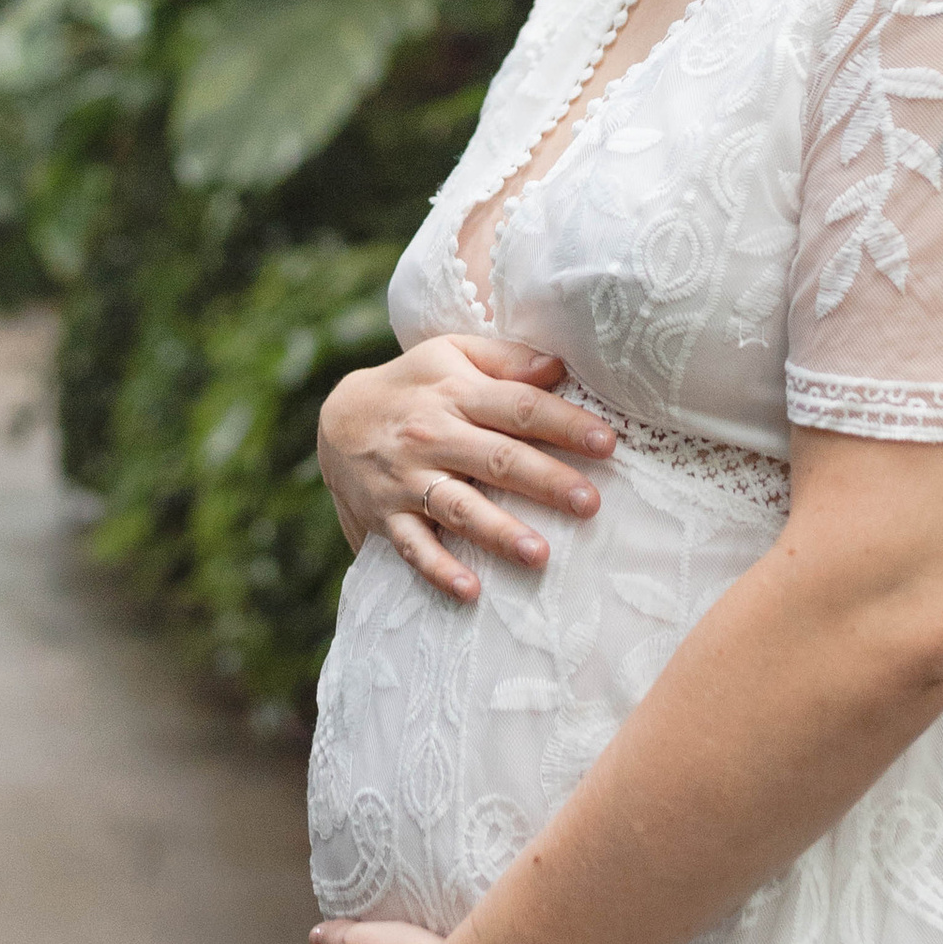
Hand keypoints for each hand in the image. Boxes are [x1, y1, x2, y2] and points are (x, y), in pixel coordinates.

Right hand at [317, 335, 614, 601]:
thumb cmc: (414, 385)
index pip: (519, 407)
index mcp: (458, 393)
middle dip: (545, 481)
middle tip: (589, 504)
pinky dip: (438, 569)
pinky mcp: (387, 516)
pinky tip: (470, 590)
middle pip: (497, 459)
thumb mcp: (452, 353)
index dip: (563, 423)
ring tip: (539, 554)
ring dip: (498, 531)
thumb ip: (507, 359)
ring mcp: (408, 479)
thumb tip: (559, 366)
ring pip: (459, 507)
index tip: (606, 442)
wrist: (336, 419)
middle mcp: (434, 435)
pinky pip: (414, 545)